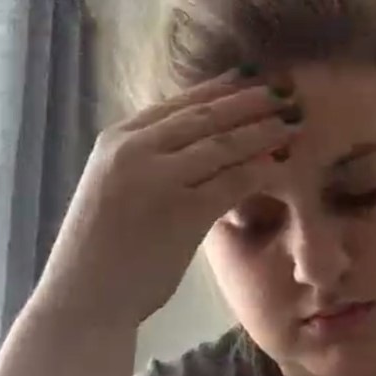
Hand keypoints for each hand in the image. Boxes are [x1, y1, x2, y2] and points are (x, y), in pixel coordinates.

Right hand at [30, 68, 299, 329]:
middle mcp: (135, 150)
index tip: (249, 77)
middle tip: (283, 90)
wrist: (83, 298)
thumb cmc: (97, 253)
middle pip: (205, 115)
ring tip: (292, 122)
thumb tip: (191, 152)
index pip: (177, 104)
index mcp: (116, 140)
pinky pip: (233, 181)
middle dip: (249, 100)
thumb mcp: (113, 189)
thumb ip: (145, 164)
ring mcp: (159, 178)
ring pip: (224, 143)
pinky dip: (260, 170)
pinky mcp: (183, 211)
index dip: (219, 89)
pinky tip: (280, 165)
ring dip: (263, 130)